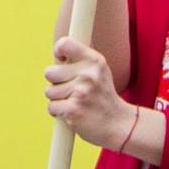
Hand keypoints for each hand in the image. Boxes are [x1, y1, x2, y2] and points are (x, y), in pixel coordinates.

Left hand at [44, 38, 139, 153]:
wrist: (119, 124)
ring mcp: (81, 92)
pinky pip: (52, 107)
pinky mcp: (73, 110)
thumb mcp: (99, 71)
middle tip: (72, 89)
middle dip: (56, 83)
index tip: (61, 62)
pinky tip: (74, 113)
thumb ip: (80, 60)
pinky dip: (59, 113)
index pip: (64, 44)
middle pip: (49, 72)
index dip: (58, 53)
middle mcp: (88, 74)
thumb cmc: (103, 96)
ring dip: (58, 99)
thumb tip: (57, 53)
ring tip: (75, 102)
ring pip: (49, 92)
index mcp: (95, 60)